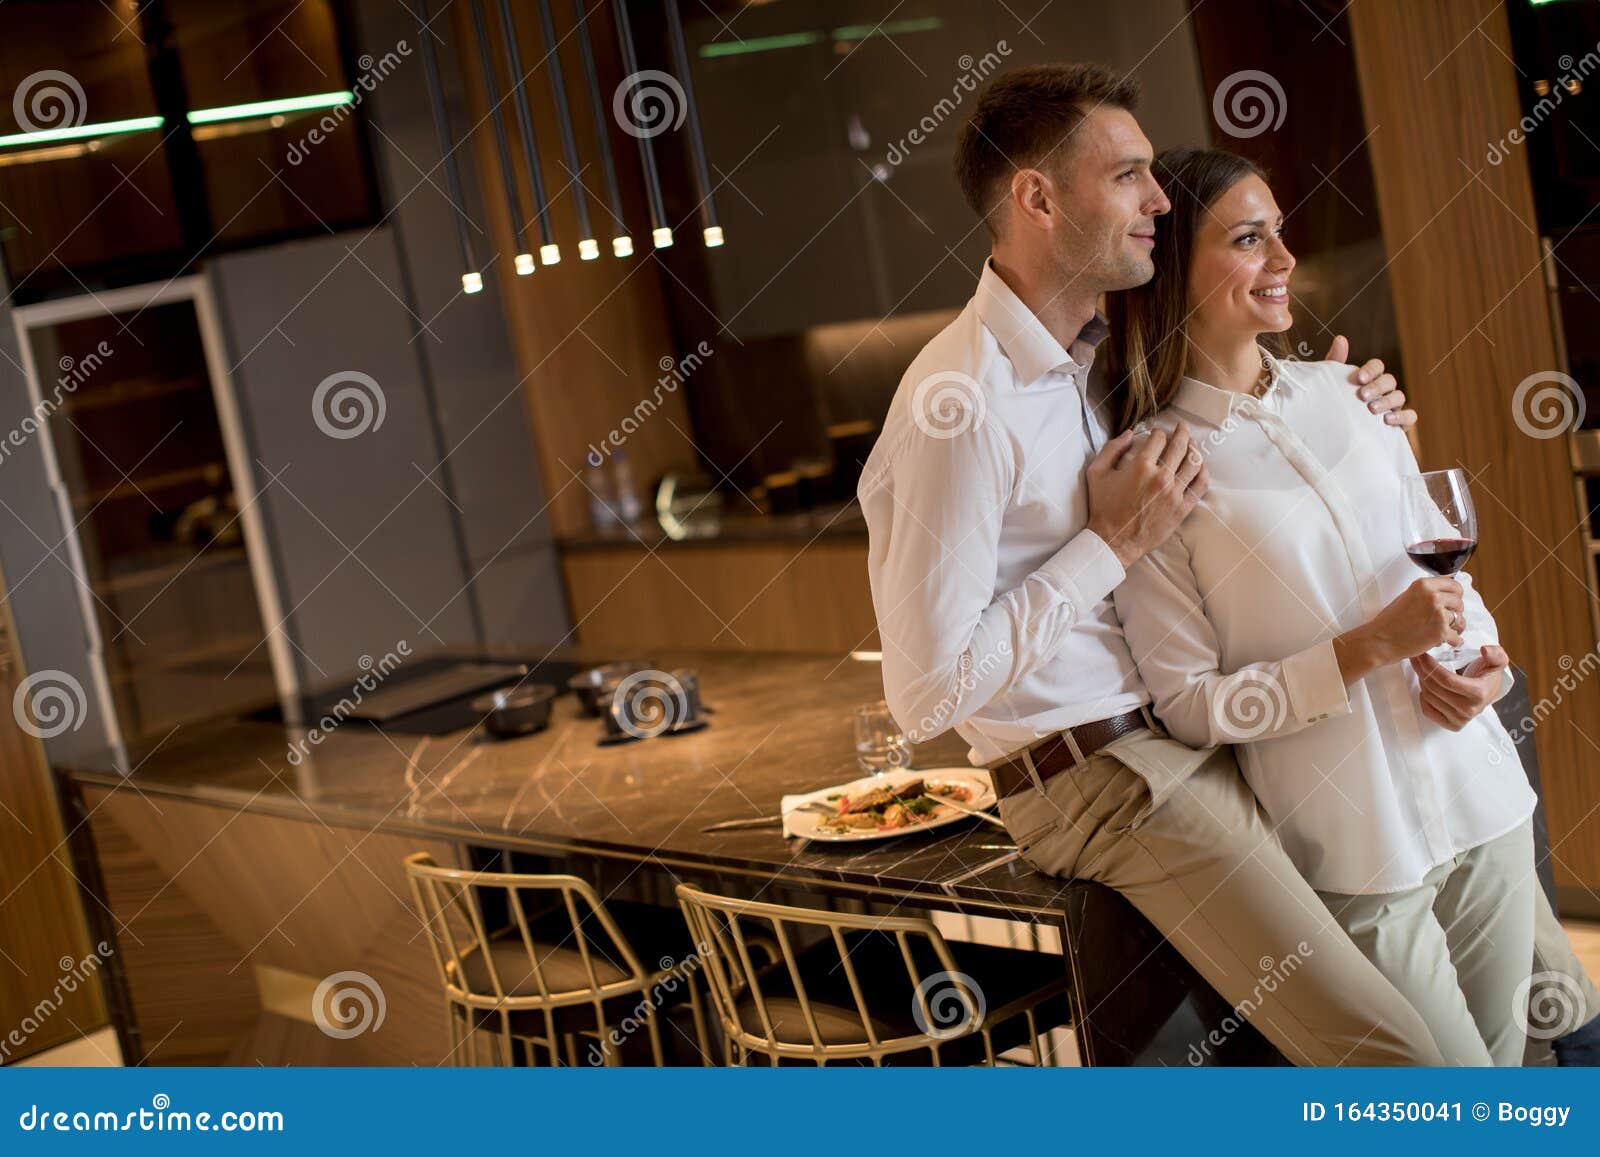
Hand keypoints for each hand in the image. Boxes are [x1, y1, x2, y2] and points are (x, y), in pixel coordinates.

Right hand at [1086, 421, 1207, 567]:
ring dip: (1194, 449)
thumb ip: (1111, 449)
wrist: (1114, 540)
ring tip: (1191, 445)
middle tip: (1182, 427)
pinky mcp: (1182, 508)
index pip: (1158, 439)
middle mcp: (1161, 477)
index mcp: (1140, 467)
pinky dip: (1203, 472)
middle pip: (1180, 446)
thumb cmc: (1103, 508)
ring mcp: (1174, 493)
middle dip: (1182, 432)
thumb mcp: (1096, 473)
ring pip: (1194, 463)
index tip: (1156, 433)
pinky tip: (1200, 466)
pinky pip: (1200, 485)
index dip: (1158, 432)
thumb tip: (1129, 434)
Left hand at [1324, 335, 1414, 428]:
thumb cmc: (1335, 404)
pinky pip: (1410, 416)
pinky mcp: (1398, 424)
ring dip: (1387, 401)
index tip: (1359, 378)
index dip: (1371, 370)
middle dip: (1377, 386)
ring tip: (1371, 410)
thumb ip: (1336, 362)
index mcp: (1369, 378)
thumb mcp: (1332, 384)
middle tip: (1362, 396)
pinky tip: (1388, 421)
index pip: (1377, 366)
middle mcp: (1383, 390)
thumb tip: (1340, 338)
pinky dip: (1403, 417)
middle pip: (1389, 380)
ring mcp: (1393, 406)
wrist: (1336, 433)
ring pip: (1400, 396)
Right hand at [1333, 577, 1462, 680]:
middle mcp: (1433, 597)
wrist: (1380, 640)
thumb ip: (1425, 593)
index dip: (1455, 595)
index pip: (1454, 585)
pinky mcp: (1441, 632)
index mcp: (1424, 585)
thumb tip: (1444, 594)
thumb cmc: (1388, 621)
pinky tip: (1444, 642)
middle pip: (1459, 602)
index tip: (1452, 601)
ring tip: (1443, 631)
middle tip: (1445, 619)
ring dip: (1455, 627)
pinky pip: (1457, 637)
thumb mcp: (1406, 597)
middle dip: (1454, 611)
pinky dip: (1452, 641)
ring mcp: (1438, 614)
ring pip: (1460, 620)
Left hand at [1410, 646, 1508, 730]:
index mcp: (1479, 693)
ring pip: (1430, 698)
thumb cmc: (1488, 674)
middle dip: (1422, 671)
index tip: (1422, 655)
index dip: (1430, 666)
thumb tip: (1484, 650)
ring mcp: (1460, 720)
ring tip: (1421, 670)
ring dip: (1421, 681)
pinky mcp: (1452, 726)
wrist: (1489, 692)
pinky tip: (1425, 687)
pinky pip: (1428, 711)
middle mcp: (1470, 709)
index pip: (1447, 680)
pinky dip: (1422, 698)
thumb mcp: (1498, 660)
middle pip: (1435, 688)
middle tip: (1416, 659)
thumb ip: (1495, 653)